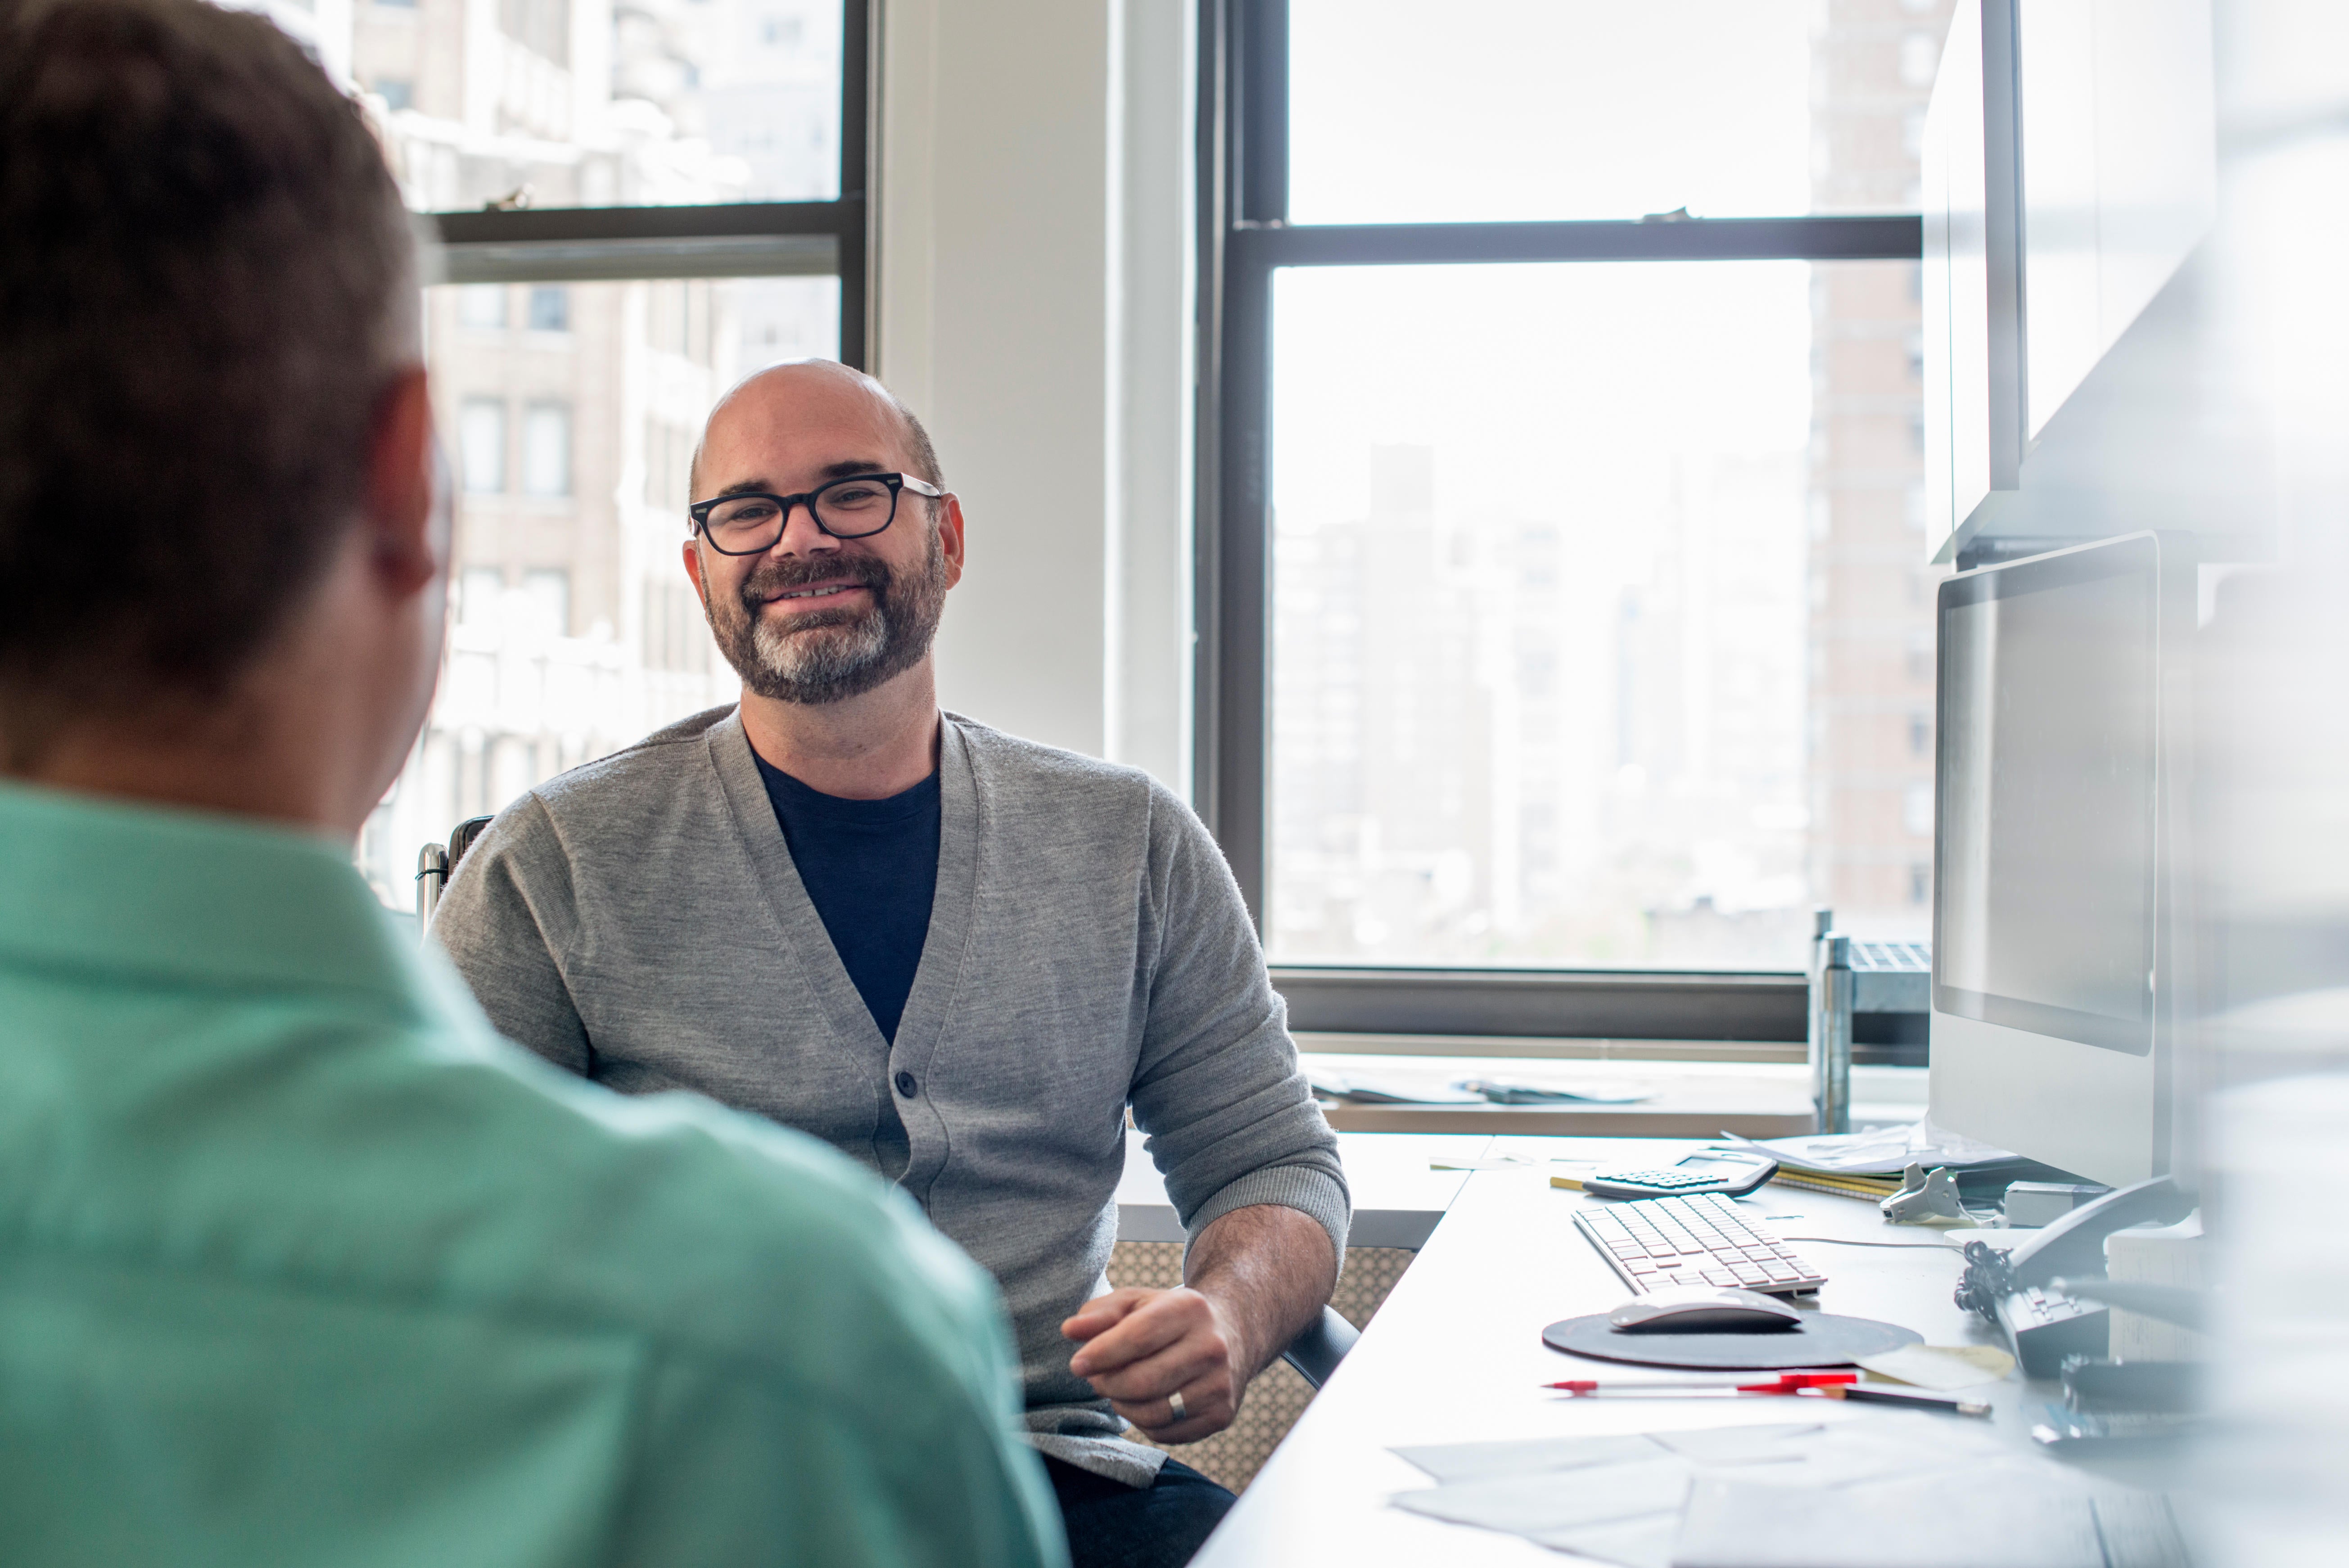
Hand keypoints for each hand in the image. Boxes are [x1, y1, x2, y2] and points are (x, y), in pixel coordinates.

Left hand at [1062, 1286, 1248, 1442]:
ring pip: (1153, 1413)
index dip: (1101, 1354)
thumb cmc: (1169, 1318)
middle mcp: (1212, 1347)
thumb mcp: (1136, 1302)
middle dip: (1107, 1384)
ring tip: (1117, 1389)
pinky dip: (1142, 1422)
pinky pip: (1166, 1432)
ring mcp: (1220, 1385)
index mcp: (1189, 1309)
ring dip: (1122, 1405)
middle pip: (1143, 1381)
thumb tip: (1070, 1330)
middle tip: (1096, 1379)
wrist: (1230, 1335)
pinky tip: (1142, 1402)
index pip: (1138, 1337)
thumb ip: (1099, 1313)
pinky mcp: (1221, 1415)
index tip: (1077, 1364)